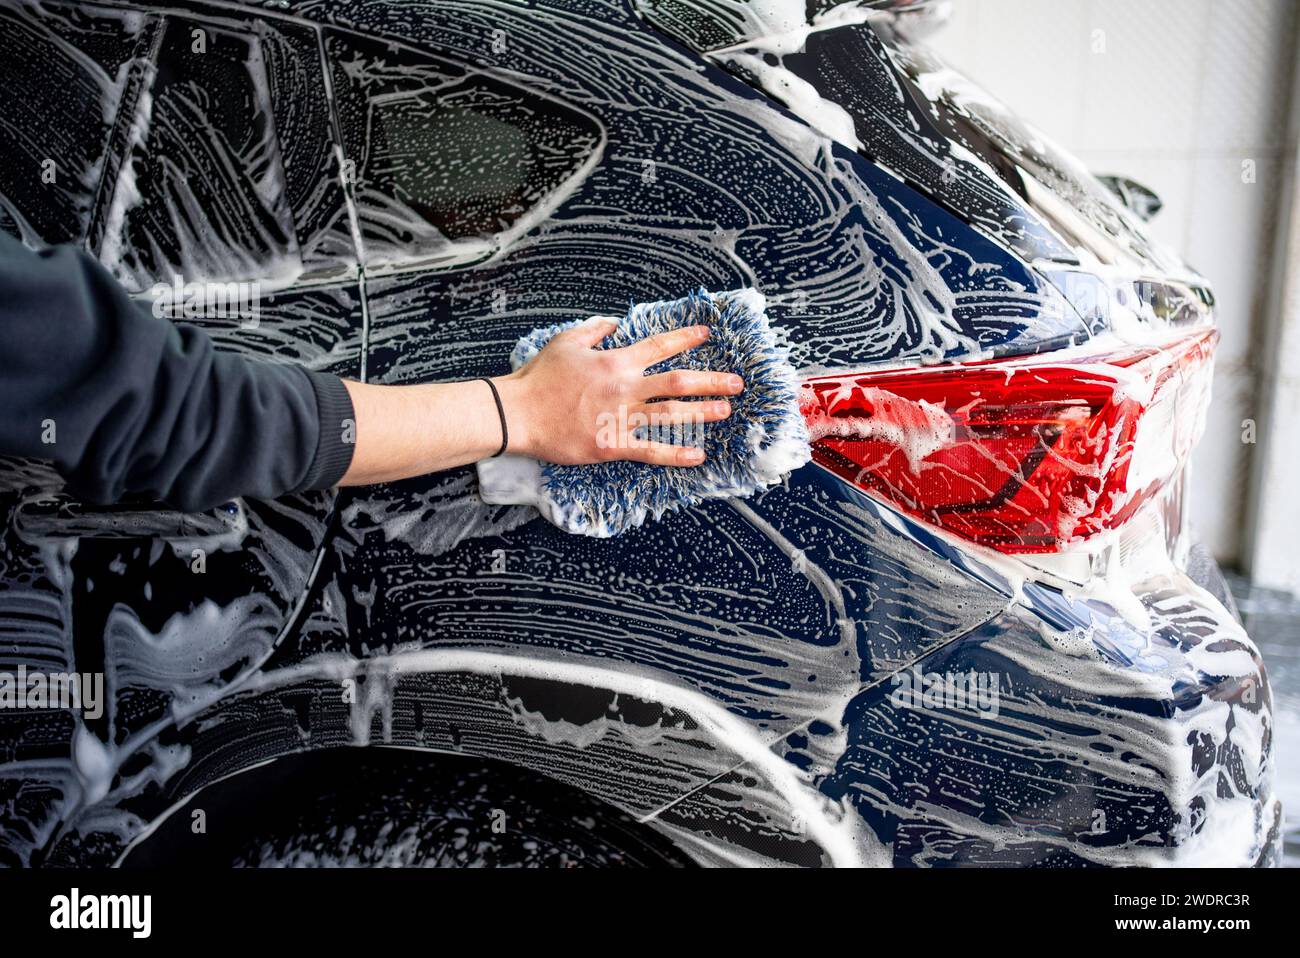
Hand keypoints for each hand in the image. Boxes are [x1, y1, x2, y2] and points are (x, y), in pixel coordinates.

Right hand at [495, 319, 743, 465]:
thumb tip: (615, 323)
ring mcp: (620, 418)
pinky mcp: (612, 445)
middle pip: (678, 381)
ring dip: (702, 412)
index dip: (686, 338)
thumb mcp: (566, 341)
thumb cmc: (539, 377)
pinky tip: (698, 456)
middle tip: (737, 382)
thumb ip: (595, 330)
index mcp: (616, 360)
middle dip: (712, 380)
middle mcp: (625, 387)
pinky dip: (675, 454)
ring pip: (671, 414)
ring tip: (726, 411)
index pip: (660, 346)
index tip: (707, 335)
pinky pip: (650, 450)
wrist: (518, 412)